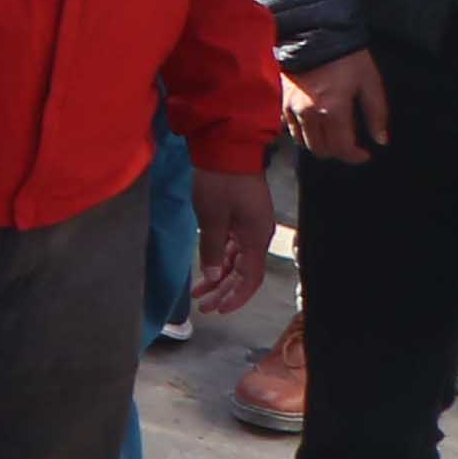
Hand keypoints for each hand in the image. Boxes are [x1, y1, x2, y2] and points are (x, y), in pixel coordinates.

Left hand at [190, 162, 276, 314]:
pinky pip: (232, 247)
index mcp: (256, 238)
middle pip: (244, 273)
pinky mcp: (241, 218)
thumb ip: (212, 248)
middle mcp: (257, 236)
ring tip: (199, 292)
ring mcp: (250, 226)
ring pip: (236, 261)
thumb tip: (212, 275)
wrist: (226, 148)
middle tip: (204, 305)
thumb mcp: (211, 218)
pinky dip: (219, 259)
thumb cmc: (220, 182)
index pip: (250, 279)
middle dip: (225, 291)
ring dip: (219, 277)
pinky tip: (206, 269)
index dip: (236, 297)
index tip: (219, 310)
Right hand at [282, 49, 389, 163]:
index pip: (343, 148)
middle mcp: (310, 113)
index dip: (356, 156)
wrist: (315, 32)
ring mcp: (292, 108)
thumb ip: (376, 114)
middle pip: (321, 150)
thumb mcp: (370, 82)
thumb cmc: (346, 56)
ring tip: (332, 136)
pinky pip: (290, 128)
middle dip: (338, 153)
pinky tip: (315, 124)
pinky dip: (303, 132)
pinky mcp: (282, 100)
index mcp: (334, 110)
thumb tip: (380, 139)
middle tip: (349, 146)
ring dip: (319, 144)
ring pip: (304, 142)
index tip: (365, 154)